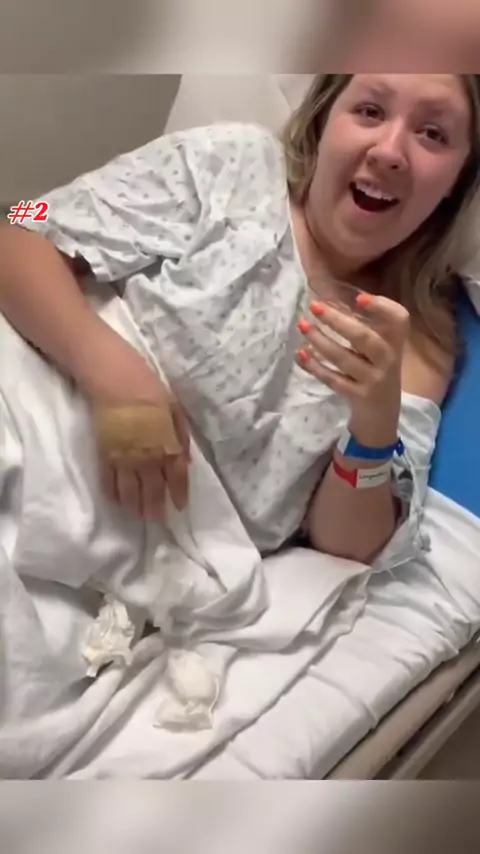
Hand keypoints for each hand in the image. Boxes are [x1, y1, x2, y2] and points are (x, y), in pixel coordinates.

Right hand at [90, 367, 189, 521]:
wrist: (117, 381)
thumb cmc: (150, 390)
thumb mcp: (176, 411)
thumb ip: (181, 438)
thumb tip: (186, 462)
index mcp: (168, 446)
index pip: (177, 477)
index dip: (179, 494)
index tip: (180, 507)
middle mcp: (148, 458)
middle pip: (153, 490)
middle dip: (156, 508)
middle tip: (158, 521)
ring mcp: (125, 459)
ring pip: (131, 491)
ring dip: (136, 507)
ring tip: (139, 516)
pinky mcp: (105, 455)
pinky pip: (109, 481)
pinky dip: (113, 494)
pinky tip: (118, 501)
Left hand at [297, 293, 408, 432]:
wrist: (382, 413)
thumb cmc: (377, 369)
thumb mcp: (381, 347)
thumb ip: (366, 325)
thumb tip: (331, 300)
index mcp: (395, 342)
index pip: (399, 320)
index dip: (382, 307)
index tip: (358, 298)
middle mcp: (388, 359)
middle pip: (363, 338)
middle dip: (337, 320)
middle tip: (315, 306)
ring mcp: (373, 379)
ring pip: (343, 358)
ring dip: (320, 340)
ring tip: (303, 326)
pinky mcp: (357, 395)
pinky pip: (332, 379)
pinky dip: (315, 366)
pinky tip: (300, 354)